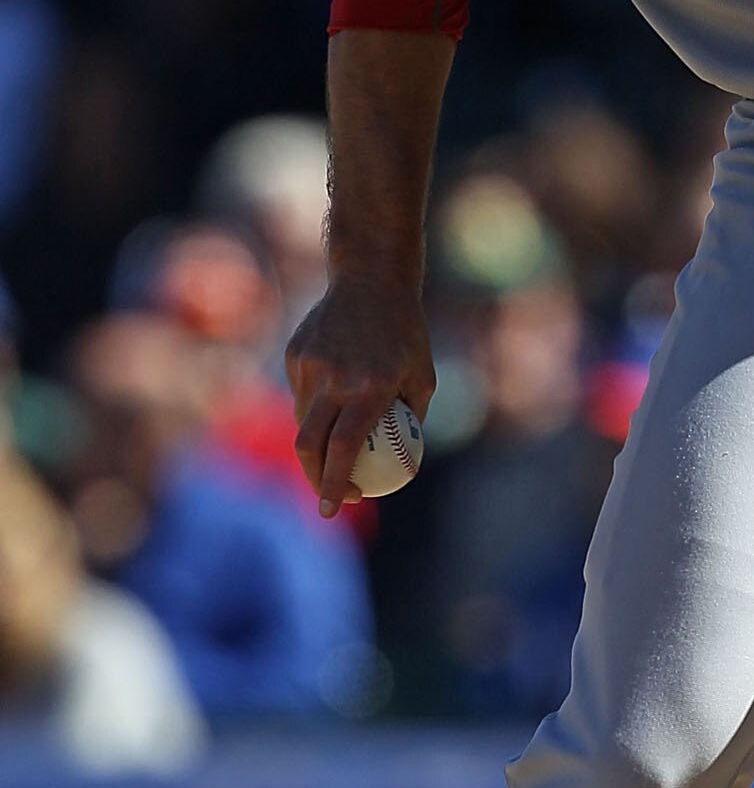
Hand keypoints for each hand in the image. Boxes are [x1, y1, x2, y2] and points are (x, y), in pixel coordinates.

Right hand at [286, 268, 434, 517]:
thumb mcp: (424, 378)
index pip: (344, 448)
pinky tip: (336, 389)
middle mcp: (335, 378)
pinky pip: (302, 394)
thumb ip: (411, 421)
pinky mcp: (295, 355)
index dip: (335, 483)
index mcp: (369, 386)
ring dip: (319, 440)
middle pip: (310, 444)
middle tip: (330, 498)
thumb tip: (400, 466)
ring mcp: (310, 365)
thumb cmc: (407, 334)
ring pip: (304, 420)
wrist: (372, 280)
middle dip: (314, 479)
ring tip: (341, 438)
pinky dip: (317, 405)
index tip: (336, 508)